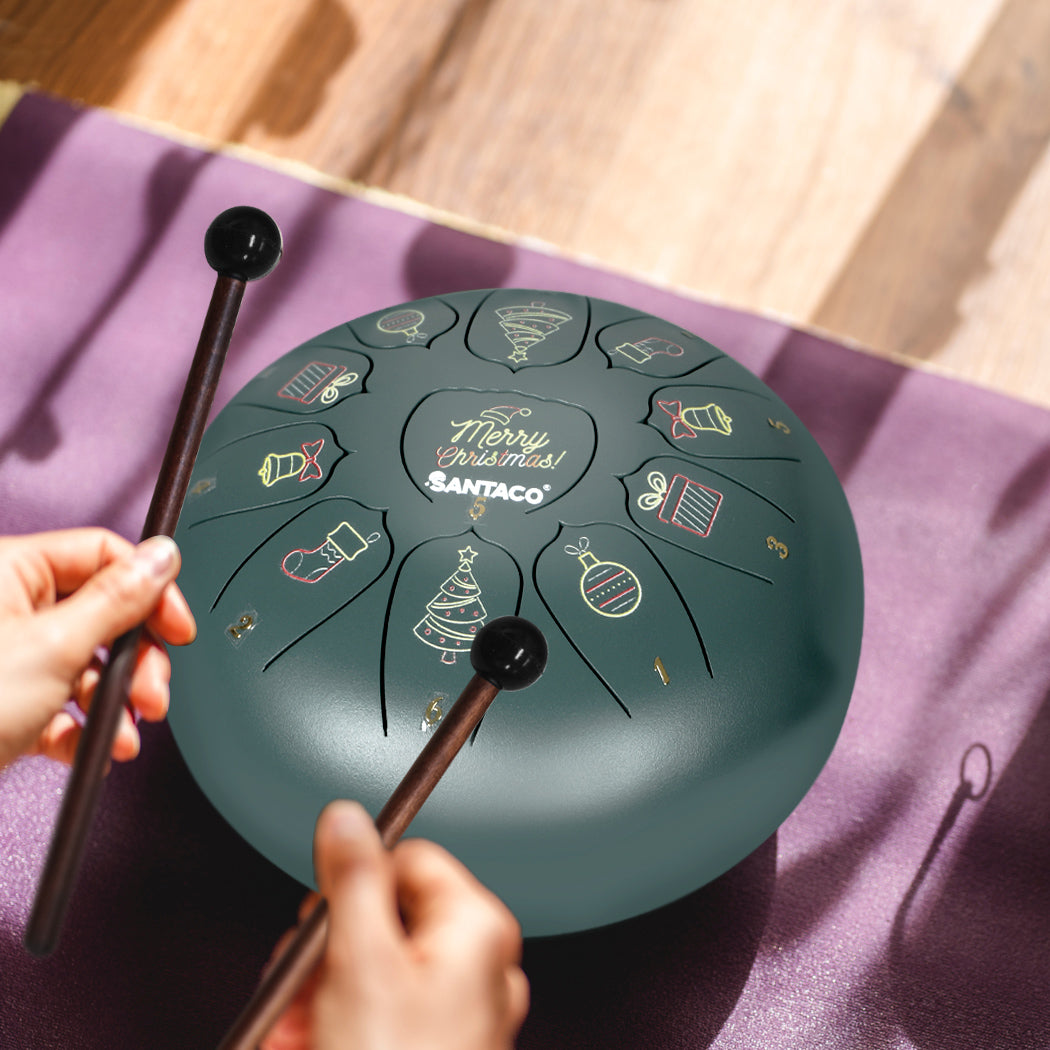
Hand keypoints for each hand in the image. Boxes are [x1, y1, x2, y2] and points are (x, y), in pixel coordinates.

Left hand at [0, 528, 195, 769]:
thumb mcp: (54, 647)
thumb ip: (119, 599)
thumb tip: (162, 556)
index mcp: (10, 570)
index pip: (103, 555)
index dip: (149, 590)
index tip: (176, 627)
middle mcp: (8, 606)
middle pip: (103, 613)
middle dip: (136, 659)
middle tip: (151, 691)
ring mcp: (8, 656)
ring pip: (87, 663)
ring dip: (116, 702)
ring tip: (125, 731)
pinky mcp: (4, 702)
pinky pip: (61, 703)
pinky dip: (85, 727)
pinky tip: (94, 748)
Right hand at [264, 801, 528, 1049]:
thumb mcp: (359, 961)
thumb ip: (352, 878)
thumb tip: (347, 819)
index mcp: (478, 927)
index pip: (407, 858)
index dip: (355, 880)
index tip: (321, 913)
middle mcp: (479, 966)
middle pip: (383, 917)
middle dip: (326, 953)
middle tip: (302, 986)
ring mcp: (460, 1016)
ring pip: (370, 971)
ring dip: (318, 996)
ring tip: (298, 1031)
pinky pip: (375, 1016)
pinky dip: (335, 1026)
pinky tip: (307, 1046)